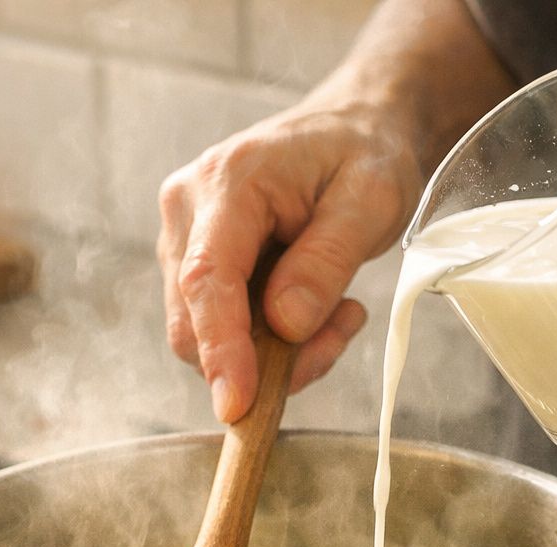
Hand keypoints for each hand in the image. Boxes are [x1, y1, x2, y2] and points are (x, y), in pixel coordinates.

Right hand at [158, 103, 422, 421]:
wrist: (353, 129)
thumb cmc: (362, 155)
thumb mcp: (371, 200)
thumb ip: (327, 262)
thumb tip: (285, 325)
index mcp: (228, 181)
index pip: (206, 279)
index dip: (220, 349)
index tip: (237, 406)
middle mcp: (188, 207)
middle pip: (193, 319)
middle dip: (261, 357)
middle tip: (338, 335)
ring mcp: (185, 235)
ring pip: (205, 332)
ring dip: (273, 350)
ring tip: (338, 313)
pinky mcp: (196, 259)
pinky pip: (221, 326)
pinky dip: (269, 340)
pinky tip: (316, 310)